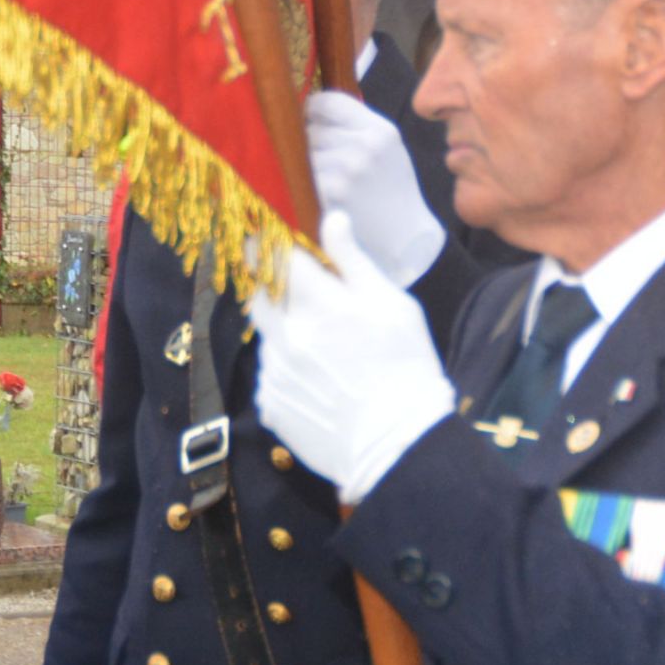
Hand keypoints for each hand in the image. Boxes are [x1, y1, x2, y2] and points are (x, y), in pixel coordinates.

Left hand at [240, 213, 454, 499]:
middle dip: (272, 290)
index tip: (267, 241)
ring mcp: (273, 373)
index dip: (266, 245)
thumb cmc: (407, 367)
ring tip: (325, 356)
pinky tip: (320, 385)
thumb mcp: (393, 306)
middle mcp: (285, 335)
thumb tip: (332, 218)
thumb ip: (354, 261)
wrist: (399, 446)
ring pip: (265, 338)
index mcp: (318, 303)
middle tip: (302, 300)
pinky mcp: (269, 406)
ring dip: (284, 334)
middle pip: (258, 296)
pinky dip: (287, 372)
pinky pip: (269, 376)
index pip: (271, 257)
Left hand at [303, 90, 443, 290]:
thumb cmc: (393, 192)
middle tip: (322, 160)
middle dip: (309, 141)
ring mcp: (345, 169)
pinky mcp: (330, 193)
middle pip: (309, 127)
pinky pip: (300, 176)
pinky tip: (319, 194)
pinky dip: (303, 184)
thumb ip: (355, 125)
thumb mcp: (387, 149)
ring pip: (300, 151)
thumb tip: (307, 107)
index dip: (312, 111)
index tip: (311, 123)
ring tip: (324, 180)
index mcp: (380, 129)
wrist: (405, 239)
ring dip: (303, 164)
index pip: (326, 101)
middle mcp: (363, 145)